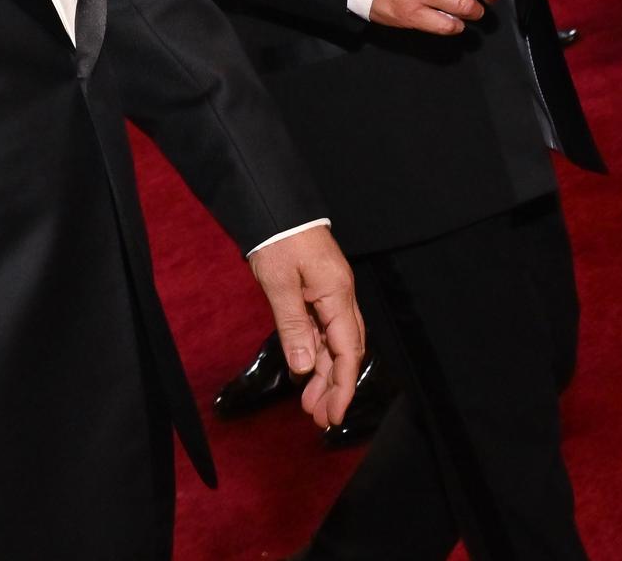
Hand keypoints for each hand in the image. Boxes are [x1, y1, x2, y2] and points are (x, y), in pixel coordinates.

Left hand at [246, 225, 364, 428]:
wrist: (273, 203)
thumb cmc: (278, 237)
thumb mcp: (279, 283)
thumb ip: (294, 326)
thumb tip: (306, 368)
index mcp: (337, 295)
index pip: (348, 352)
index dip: (343, 387)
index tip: (334, 415)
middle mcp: (339, 297)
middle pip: (344, 352)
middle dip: (334, 387)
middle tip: (318, 419)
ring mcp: (329, 294)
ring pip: (333, 343)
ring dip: (324, 374)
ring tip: (311, 405)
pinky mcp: (316, 290)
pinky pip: (320, 329)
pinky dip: (314, 353)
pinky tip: (306, 372)